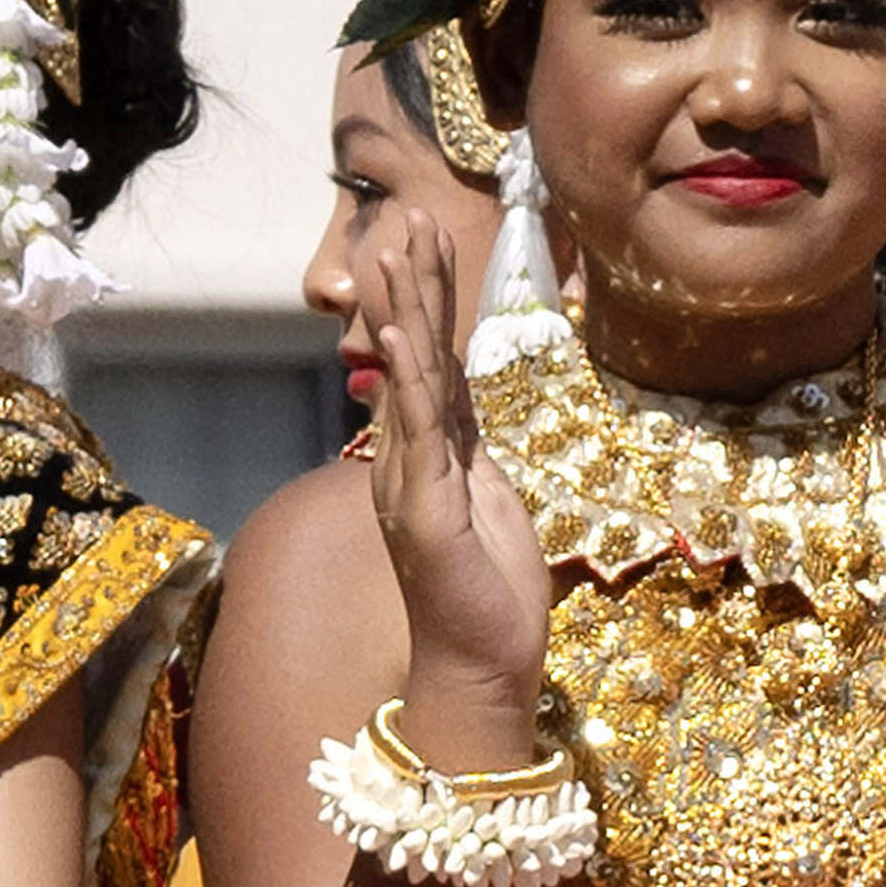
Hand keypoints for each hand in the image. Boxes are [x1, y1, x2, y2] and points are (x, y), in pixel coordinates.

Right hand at [357, 211, 550, 754]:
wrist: (480, 669)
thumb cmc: (490, 599)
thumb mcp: (494, 510)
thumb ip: (474, 462)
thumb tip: (470, 425)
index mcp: (430, 457)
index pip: (431, 363)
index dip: (426, 301)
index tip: (423, 240)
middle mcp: (408, 460)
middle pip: (412, 355)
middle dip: (410, 284)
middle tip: (404, 216)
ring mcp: (409, 481)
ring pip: (408, 377)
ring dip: (402, 309)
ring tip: (391, 248)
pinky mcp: (423, 508)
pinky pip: (416, 430)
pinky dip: (407, 377)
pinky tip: (396, 332)